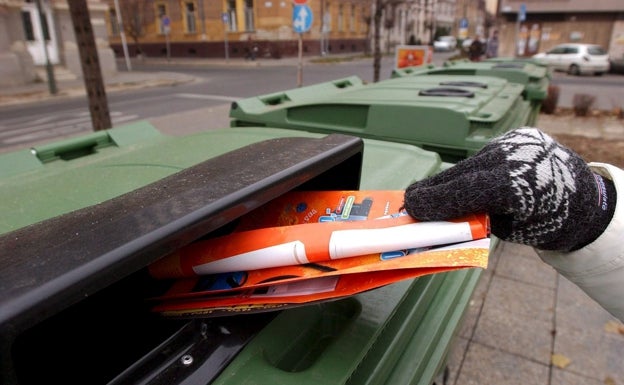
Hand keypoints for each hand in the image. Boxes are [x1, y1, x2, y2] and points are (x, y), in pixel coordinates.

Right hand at [403, 128, 615, 250]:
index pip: (466, 191)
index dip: (435, 199)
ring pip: (470, 163)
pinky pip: (483, 157)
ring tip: (429, 193)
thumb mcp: (514, 232)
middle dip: (434, 188)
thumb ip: (479, 222)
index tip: (412, 207)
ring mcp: (517, 143)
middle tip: (410, 200)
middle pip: (462, 173)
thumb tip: (443, 219)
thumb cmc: (551, 222)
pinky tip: (457, 182)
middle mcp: (516, 158)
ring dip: (450, 179)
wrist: (587, 198)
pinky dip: (468, 171)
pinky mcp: (517, 136)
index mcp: (520, 186)